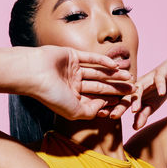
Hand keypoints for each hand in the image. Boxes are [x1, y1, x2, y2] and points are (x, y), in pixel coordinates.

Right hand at [15, 45, 135, 119]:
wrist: (33, 74)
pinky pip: (91, 58)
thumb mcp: (73, 111)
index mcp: (73, 98)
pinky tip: (115, 65)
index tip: (126, 101)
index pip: (96, 99)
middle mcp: (74, 84)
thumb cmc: (51, 95)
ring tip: (129, 76)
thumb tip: (104, 107)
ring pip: (98, 72)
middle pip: (100, 86)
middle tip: (133, 88)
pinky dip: (103, 61)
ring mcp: (73, 69)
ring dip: (113, 74)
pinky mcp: (72, 55)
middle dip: (117, 87)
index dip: (111, 100)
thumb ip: (90, 112)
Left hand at [107, 57, 166, 128]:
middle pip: (126, 96)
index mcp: (132, 93)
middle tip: (112, 116)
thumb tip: (134, 128)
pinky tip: (161, 92)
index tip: (101, 115)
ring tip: (134, 110)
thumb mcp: (151, 106)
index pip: (120, 102)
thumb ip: (142, 115)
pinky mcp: (161, 73)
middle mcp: (137, 85)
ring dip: (137, 99)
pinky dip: (160, 85)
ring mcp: (148, 78)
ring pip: (140, 88)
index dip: (111, 108)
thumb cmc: (157, 90)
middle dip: (119, 105)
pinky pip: (159, 79)